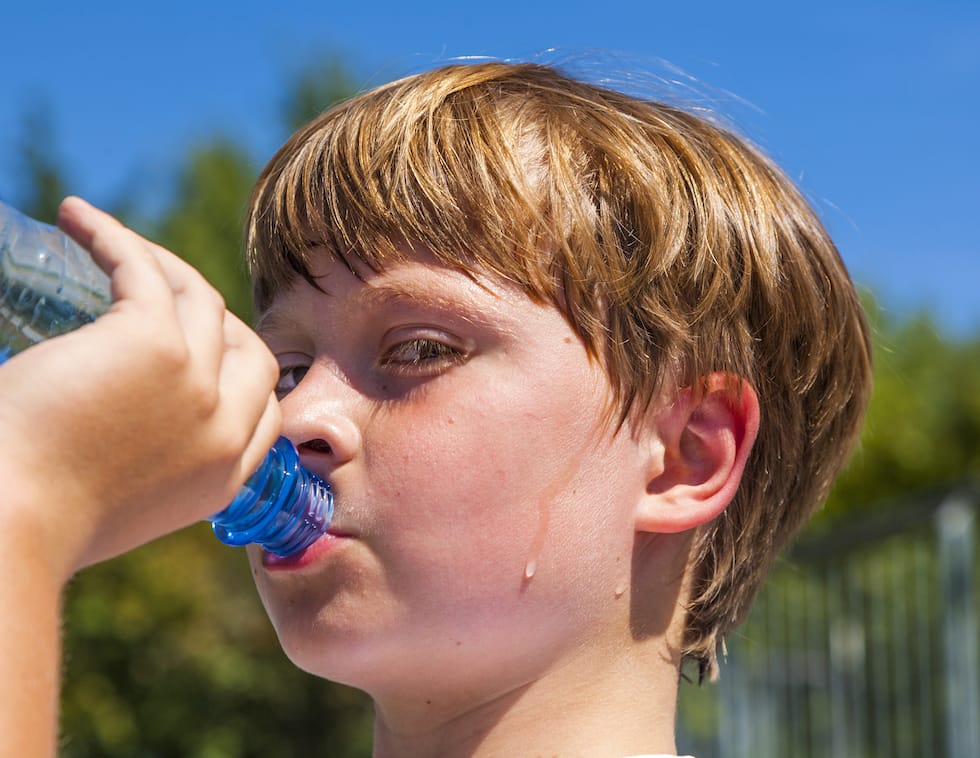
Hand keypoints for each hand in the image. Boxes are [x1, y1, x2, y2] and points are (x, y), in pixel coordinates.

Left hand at [0, 197, 280, 578]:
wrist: (10, 525)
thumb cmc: (35, 520)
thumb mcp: (123, 503)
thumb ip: (149, 465)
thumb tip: (123, 421)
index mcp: (220, 479)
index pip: (264, 412)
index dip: (238, 374)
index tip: (196, 351)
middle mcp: (223, 431)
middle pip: (252, 351)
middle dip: (214, 320)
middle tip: (156, 296)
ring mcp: (198, 385)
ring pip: (200, 299)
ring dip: (157, 261)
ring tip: (101, 241)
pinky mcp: (155, 343)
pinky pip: (144, 269)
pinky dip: (111, 236)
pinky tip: (74, 217)